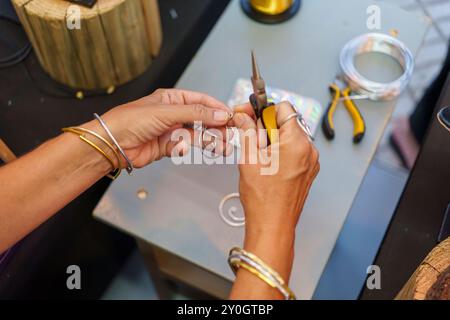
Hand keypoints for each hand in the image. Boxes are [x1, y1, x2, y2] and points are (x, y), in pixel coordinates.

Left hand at [84, 89, 232, 167]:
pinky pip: (186, 146)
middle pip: (201, 119)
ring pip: (196, 135)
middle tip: (230, 134)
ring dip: (210, 140)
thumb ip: (196, 114)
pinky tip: (195, 149)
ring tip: (224, 147)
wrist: (113, 144)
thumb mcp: (167, 112)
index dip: (217, 108)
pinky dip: (192, 148)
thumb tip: (220, 114)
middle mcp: (173, 113)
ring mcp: (171, 130)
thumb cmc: (131, 120)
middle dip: (216, 126)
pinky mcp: (168, 146)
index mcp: (172, 98)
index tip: (231, 116)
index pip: (201, 101)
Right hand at [231, 101, 319, 290]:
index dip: (263, 109)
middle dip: (266, 126)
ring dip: (272, 140)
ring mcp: (310, 162)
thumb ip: (246, 131)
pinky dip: (280, 152)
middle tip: (249, 138)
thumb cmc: (263, 198)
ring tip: (258, 156)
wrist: (273, 225)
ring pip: (289, 138)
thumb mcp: (249, 158)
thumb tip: (243, 116)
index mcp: (297, 142)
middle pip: (286, 123)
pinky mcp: (308, 172)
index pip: (284, 108)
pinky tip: (267, 165)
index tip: (250, 114)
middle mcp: (309, 150)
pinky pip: (294, 152)